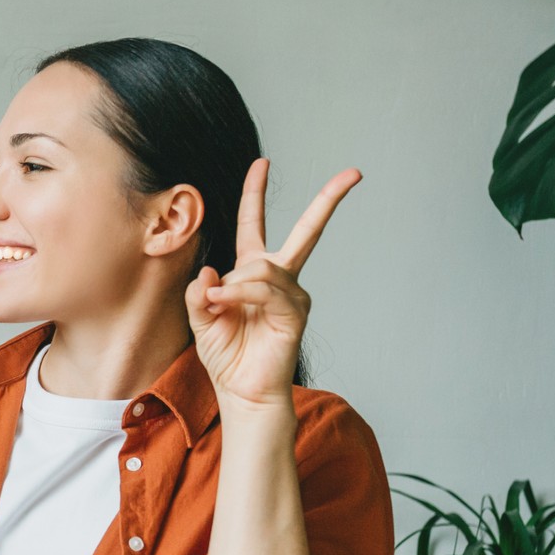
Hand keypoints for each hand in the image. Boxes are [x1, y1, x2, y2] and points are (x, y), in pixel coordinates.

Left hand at [184, 157, 360, 409]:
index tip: (263, 162)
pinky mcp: (296, 313)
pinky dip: (240, 293)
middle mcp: (278, 279)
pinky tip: (225, 304)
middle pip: (307, 231)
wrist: (242, 391)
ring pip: (262, 268)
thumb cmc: (226, 356)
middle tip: (354, 173)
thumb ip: (200, 291)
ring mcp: (292, 295)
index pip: (255, 224)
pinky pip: (265, 289)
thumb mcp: (201, 317)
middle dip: (329, 200)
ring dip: (233, 284)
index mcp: (253, 272)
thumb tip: (211, 270)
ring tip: (217, 304)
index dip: (256, 193)